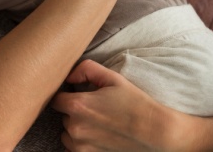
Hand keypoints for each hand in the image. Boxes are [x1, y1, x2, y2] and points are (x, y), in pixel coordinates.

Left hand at [51, 59, 169, 150]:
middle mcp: (74, 127)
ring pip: (67, 134)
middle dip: (74, 112)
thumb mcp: (112, 78)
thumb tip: (68, 76)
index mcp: (77, 105)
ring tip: (98, 124)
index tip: (77, 95)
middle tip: (95, 110)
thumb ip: (85, 69)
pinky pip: (73, 149)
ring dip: (76, 129)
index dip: (66, 95)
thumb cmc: (135, 104)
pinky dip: (82, 144)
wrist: (157, 133)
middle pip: (63, 116)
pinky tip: (98, 137)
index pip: (55, 98)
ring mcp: (80, 145)